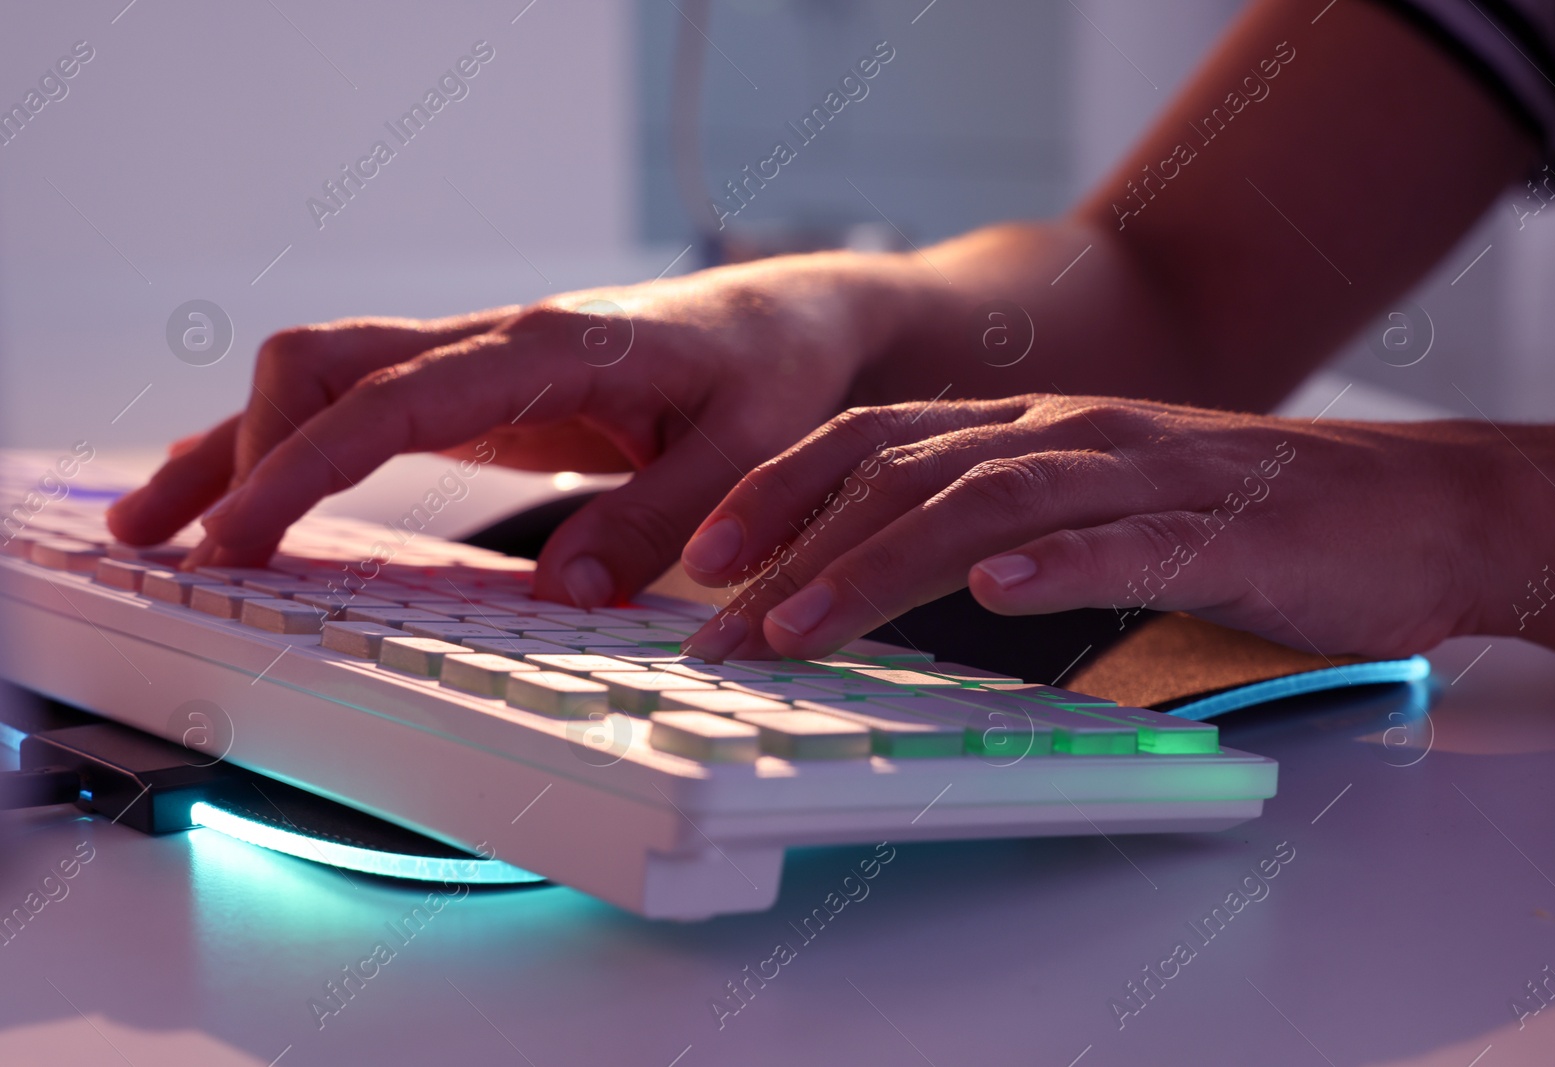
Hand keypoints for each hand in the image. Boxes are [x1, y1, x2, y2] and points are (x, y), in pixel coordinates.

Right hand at [106, 258, 894, 604]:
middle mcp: (494, 343)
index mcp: (549, 349)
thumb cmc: (768, 375)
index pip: (391, 397)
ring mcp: (478, 364)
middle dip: (238, 450)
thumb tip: (565, 595)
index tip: (240, 536)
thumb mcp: (745, 449)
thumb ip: (660, 516)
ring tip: (160, 523)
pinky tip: (251, 495)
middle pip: (322, 364)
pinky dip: (293, 448)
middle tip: (184, 549)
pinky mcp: (480, 396)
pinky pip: (363, 408)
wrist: (782, 322)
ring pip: (324, 378)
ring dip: (241, 444)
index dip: (302, 465)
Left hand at [679, 394, 1511, 661]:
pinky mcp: (1223, 531)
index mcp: (1029, 431)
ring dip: (884, 566)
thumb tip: (868, 585)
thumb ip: (989, 530)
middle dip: (797, 552)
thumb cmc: (1228, 520)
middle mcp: (1070, 434)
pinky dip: (1060, 562)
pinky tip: (1001, 592)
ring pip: (989, 504)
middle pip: (905, 477)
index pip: (875, 444)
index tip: (702, 558)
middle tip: (719, 628)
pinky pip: (1129, 541)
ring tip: (803, 628)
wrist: (1404, 505)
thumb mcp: (1084, 511)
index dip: (781, 492)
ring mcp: (1144, 476)